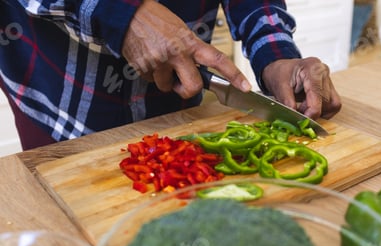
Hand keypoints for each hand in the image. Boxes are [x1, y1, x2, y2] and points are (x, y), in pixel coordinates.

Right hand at [122, 0, 250, 97]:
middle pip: (193, 87)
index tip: (246, 87)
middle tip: (180, 85)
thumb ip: (191, 51)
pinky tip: (147, 58)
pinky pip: (150, 81)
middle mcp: (177, 53)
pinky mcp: (144, 68)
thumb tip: (196, 72)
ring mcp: (160, 62)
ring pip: (166, 87)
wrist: (128, 14)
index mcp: (190, 43)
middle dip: (187, 91)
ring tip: (157, 61)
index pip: (217, 60)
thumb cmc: (156, 21)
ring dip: (163, 80)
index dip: (234, 75)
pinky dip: (149, 74)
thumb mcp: (181, 32)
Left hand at [261, 57, 341, 118]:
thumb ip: (286, 101)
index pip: (318, 94)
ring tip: (302, 109)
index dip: (312, 112)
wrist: (281, 70)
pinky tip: (309, 108)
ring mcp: (328, 79)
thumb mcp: (278, 86)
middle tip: (297, 113)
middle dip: (311, 112)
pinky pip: (332, 105)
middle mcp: (324, 72)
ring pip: (332, 105)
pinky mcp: (330, 88)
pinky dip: (322, 111)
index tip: (302, 121)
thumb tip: (293, 114)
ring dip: (317, 112)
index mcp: (312, 68)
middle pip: (326, 101)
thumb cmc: (279, 74)